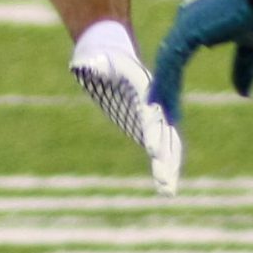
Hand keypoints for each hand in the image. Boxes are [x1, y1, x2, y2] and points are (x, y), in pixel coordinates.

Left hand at [70, 21, 182, 195]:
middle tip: (163, 178)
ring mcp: (156, 119)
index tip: (151, 150)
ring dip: (169, 169)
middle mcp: (156, 106)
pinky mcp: (152, 129)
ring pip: (169, 147)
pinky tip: (165, 190)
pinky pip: (163, 151)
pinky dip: (166, 168)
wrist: (115, 59)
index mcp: (145, 90)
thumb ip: (93, 65)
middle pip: (165, 135)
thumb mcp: (96, 61)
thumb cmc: (103, 61)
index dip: (151, 131)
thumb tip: (83, 65)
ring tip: (168, 192)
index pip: (149, 113)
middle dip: (166, 157)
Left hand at [149, 0, 252, 125]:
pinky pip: (171, 63)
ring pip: (167, 63)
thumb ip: (243, 67)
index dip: (173, 77)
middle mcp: (186, 18)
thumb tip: (244, 93)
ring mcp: (184, 23)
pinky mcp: (186, 30)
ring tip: (166, 117)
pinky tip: (168, 104)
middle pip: (169, 58)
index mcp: (198, 19)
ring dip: (165, 90)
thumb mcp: (252, 46)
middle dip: (165, 86)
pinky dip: (168, 85)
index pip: (179, 52)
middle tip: (162, 112)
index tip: (170, 100)